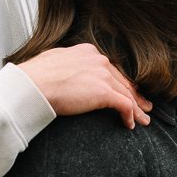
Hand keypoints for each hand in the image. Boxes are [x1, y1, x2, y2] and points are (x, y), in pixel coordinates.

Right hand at [15, 43, 152, 128]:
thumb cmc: (34, 77)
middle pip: (122, 80)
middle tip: (144, 105)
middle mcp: (98, 60)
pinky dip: (130, 115)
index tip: (127, 91)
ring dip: (136, 109)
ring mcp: (102, 75)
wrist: (32, 85)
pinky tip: (130, 124)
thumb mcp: (53, 62)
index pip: (110, 69)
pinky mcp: (104, 92)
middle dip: (134, 94)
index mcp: (87, 52)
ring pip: (127, 94)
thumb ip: (65, 65)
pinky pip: (124, 105)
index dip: (120, 82)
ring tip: (143, 119)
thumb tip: (64, 73)